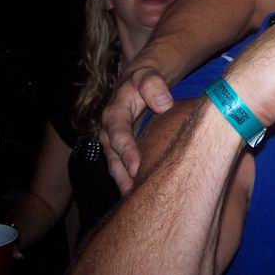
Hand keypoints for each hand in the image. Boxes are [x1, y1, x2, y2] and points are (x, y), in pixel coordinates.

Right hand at [99, 66, 168, 193]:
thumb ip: (153, 84)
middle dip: (122, 175)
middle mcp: (110, 130)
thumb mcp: (148, 74)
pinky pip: (123, 166)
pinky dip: (129, 180)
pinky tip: (140, 194)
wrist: (143, 80)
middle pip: (113, 156)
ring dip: (124, 182)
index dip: (126, 150)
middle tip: (134, 193)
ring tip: (135, 201)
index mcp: (114, 112)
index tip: (136, 167)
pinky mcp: (124, 148)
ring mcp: (115, 141)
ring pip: (116, 165)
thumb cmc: (147, 77)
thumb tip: (163, 104)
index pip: (118, 133)